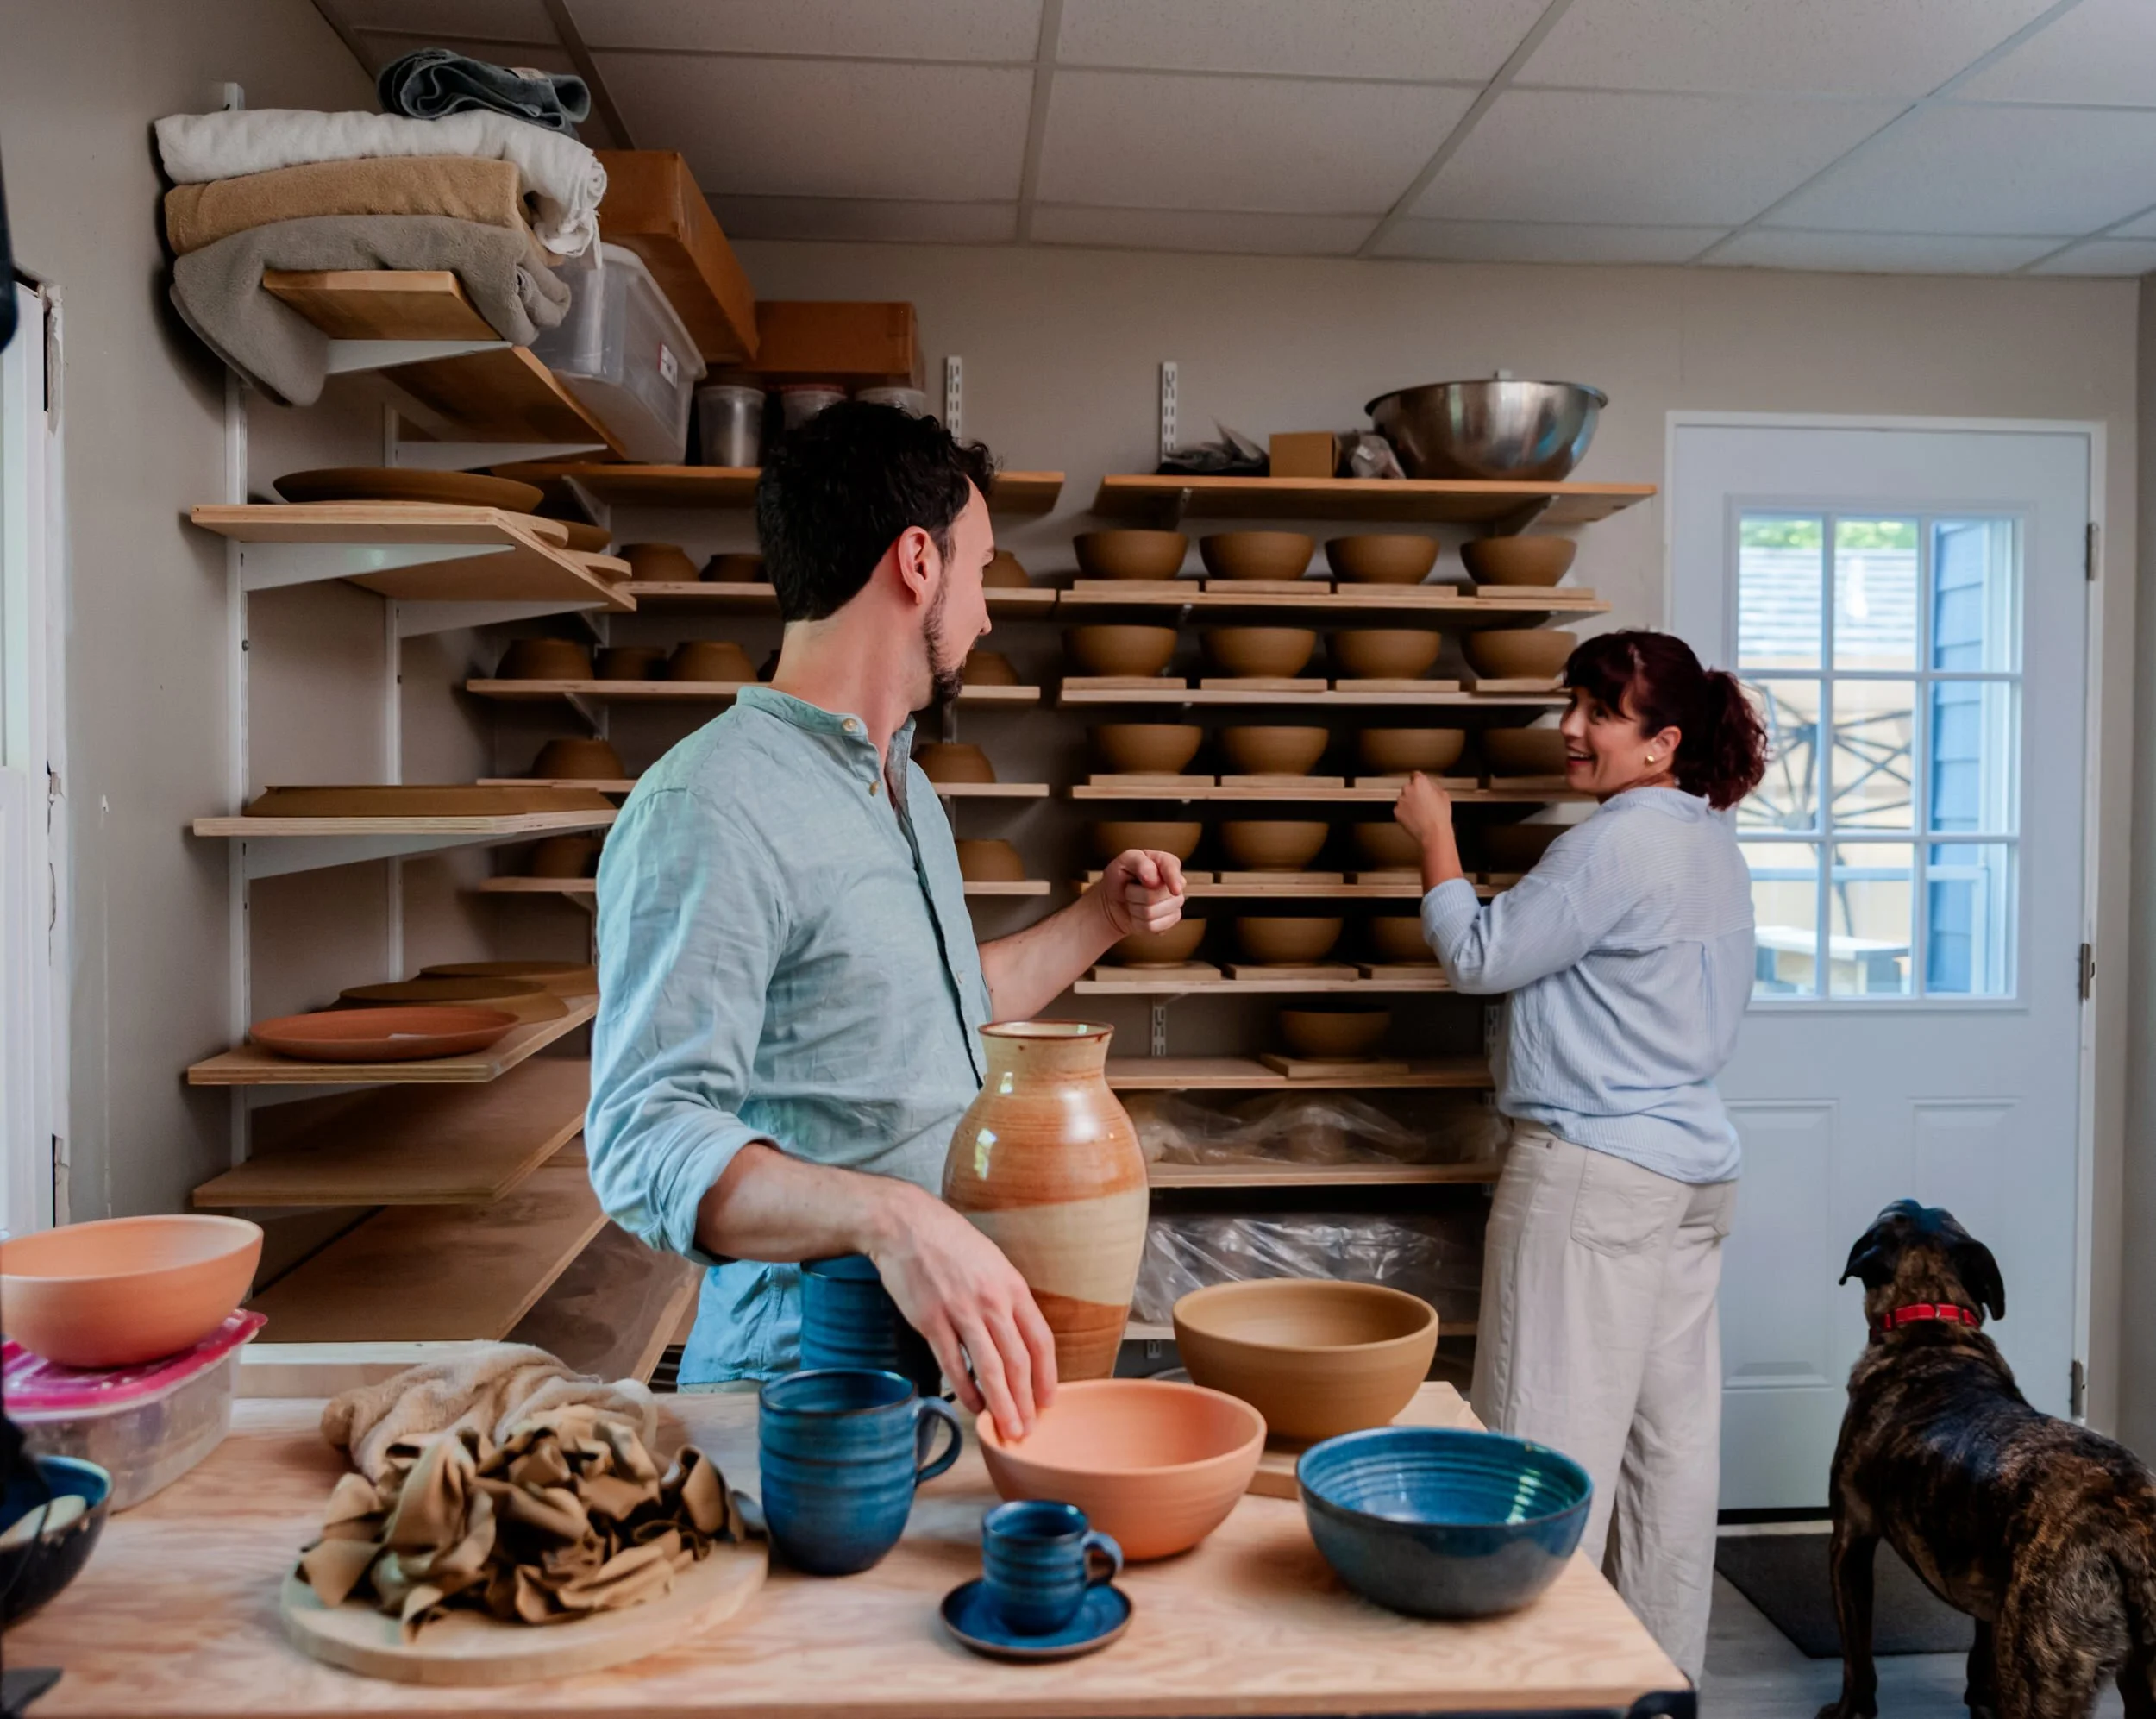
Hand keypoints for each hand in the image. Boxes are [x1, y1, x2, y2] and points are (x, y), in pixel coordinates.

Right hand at [868, 1185, 1058, 1439]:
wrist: (906, 1225)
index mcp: (1012, 1287)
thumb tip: (1019, 1337)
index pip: (1040, 1341)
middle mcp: (991, 1302)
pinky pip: (953, 1365)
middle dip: (1025, 1401)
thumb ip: (1007, 1298)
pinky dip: (965, 1390)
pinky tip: (972, 1405)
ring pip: (989, 1369)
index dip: (1047, 1377)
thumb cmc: (951, 1243)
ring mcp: (960, 1312)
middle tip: (1027, 1428)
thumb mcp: (993, 1262)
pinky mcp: (931, 1321)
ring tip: (1007, 1429)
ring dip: (1001, 1405)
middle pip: (1018, 1362)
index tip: (1048, 1401)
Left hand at [1095, 848, 1185, 937]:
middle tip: (1130, 889)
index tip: (1174, 889)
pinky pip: (1154, 926)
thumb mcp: (1123, 862)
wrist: (1114, 901)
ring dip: (1135, 909)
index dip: (1173, 878)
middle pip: (1158, 894)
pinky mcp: (1172, 918)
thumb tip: (1154, 878)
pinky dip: (1139, 922)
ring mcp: (1175, 901)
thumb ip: (1140, 863)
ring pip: (1154, 912)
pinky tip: (1139, 913)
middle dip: (1136, 894)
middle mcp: (1173, 881)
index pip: (1172, 867)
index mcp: (1164, 861)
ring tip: (1134, 901)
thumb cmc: (1119, 878)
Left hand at [1394, 771, 1453, 848]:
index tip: (1421, 784)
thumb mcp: (1444, 795)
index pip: (1416, 775)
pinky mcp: (1396, 812)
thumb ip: (1434, 787)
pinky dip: (1405, 813)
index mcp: (1420, 782)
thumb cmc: (1440, 816)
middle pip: (1409, 787)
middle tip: (1424, 802)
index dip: (1420, 780)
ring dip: (1409, 803)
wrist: (1433, 833)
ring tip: (1421, 812)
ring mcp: (1400, 801)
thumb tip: (1430, 786)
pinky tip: (1415, 818)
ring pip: (1404, 799)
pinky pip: (1400, 809)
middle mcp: (1407, 789)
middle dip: (1414, 793)